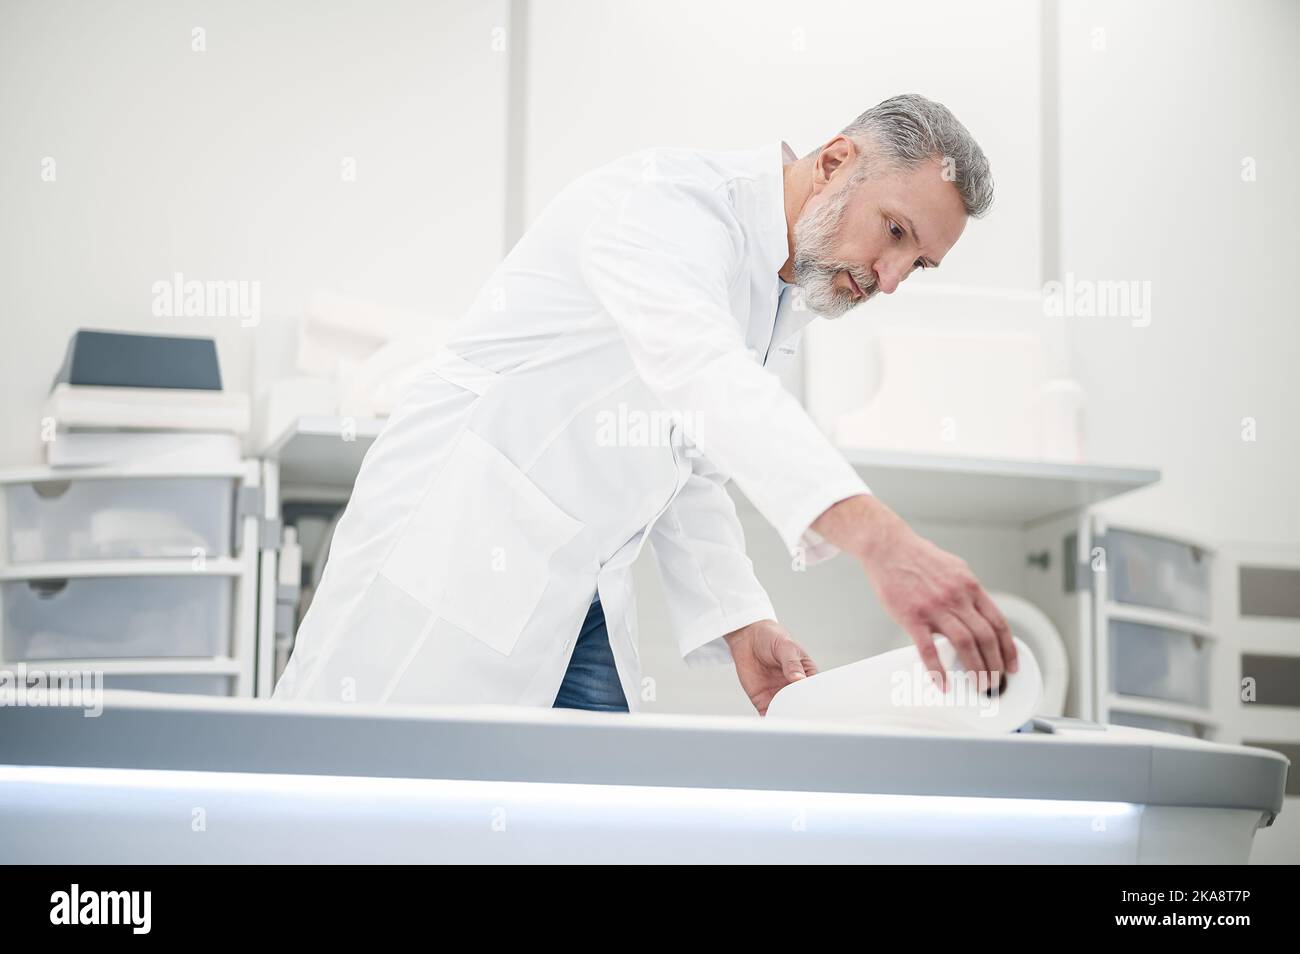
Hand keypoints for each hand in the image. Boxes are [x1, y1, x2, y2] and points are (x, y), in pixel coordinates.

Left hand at [724, 619, 817, 715]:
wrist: (748, 638)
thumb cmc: (772, 638)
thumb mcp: (785, 646)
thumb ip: (791, 663)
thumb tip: (798, 679)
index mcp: (806, 675)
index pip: (814, 691)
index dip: (815, 698)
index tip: (813, 704)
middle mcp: (794, 689)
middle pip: (801, 706)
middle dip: (801, 712)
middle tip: (800, 718)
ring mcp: (779, 696)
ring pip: (786, 713)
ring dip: (786, 719)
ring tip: (788, 724)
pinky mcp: (763, 701)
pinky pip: (769, 714)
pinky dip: (770, 720)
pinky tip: (772, 723)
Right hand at [812, 495, 1016, 690]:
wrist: (888, 548)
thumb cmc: (918, 558)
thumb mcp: (954, 569)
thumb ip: (968, 593)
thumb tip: (980, 614)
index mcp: (969, 587)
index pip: (998, 622)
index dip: (1008, 647)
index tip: (1011, 664)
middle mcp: (956, 597)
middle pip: (985, 637)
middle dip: (995, 665)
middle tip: (995, 682)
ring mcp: (935, 607)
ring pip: (965, 644)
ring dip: (976, 669)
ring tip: (979, 686)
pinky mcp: (912, 616)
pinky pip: (928, 649)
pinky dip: (938, 670)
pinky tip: (943, 684)